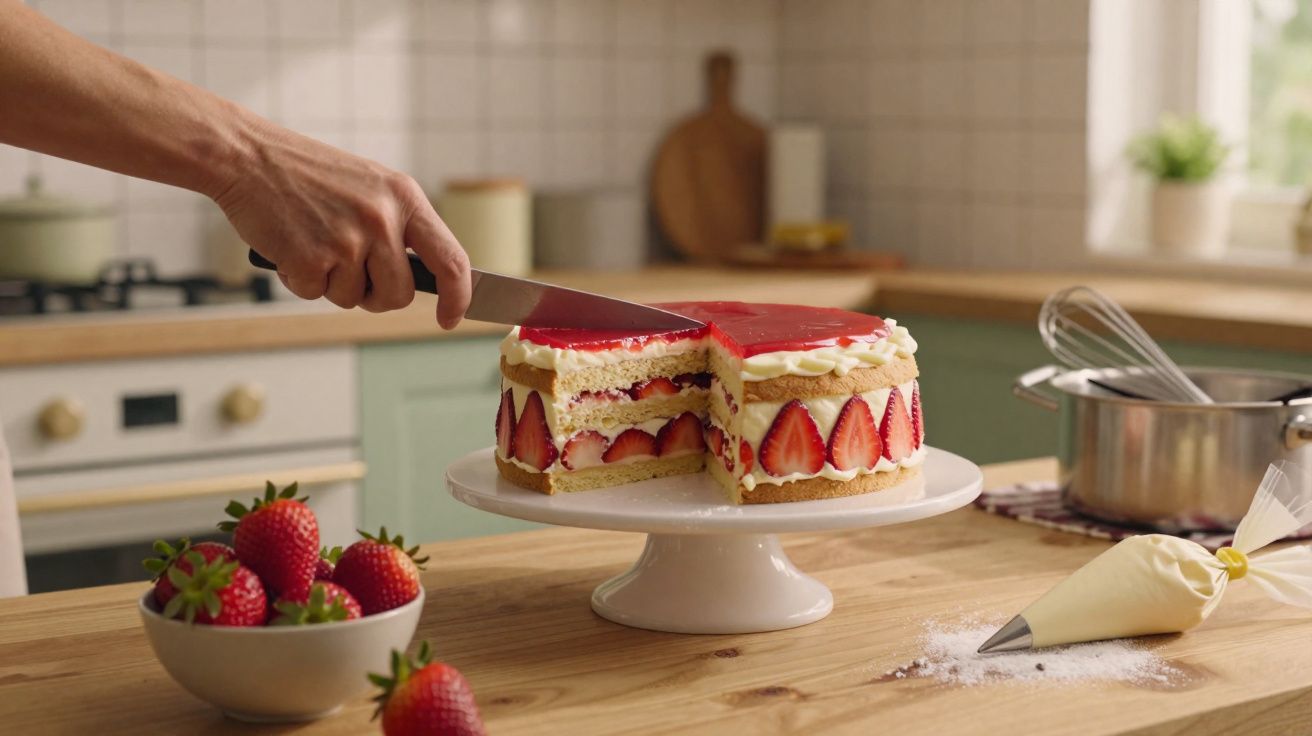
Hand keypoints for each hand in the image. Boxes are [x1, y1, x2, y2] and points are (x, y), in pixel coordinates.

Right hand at [211, 125, 470, 327]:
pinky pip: (314, 295)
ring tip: (314, 241)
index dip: (458, 297)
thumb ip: (399, 227)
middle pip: (400, 294)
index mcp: (404, 197)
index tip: (452, 319)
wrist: (248, 156)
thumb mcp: (370, 187)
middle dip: (376, 295)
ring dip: (332, 284)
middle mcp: (382, 219)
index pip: (451, 259)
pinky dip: (299, 280)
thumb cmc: (308, 175)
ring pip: (355, 299)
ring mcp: (347, 240)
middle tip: (348, 268)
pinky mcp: (311, 258)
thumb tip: (426, 278)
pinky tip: (290, 245)